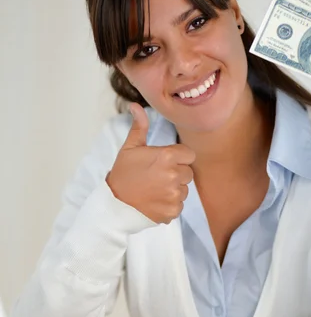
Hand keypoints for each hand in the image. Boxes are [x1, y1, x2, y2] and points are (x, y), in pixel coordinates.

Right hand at [106, 103, 194, 223]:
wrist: (115, 204)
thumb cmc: (123, 174)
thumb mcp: (129, 148)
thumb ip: (139, 127)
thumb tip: (135, 106)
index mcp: (167, 156)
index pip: (188, 155)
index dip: (178, 158)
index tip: (165, 162)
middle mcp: (174, 175)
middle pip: (188, 172)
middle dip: (176, 173)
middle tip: (157, 177)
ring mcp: (174, 194)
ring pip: (185, 189)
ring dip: (174, 189)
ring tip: (155, 189)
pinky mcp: (173, 211)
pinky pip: (180, 205)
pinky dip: (170, 204)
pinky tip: (155, 201)